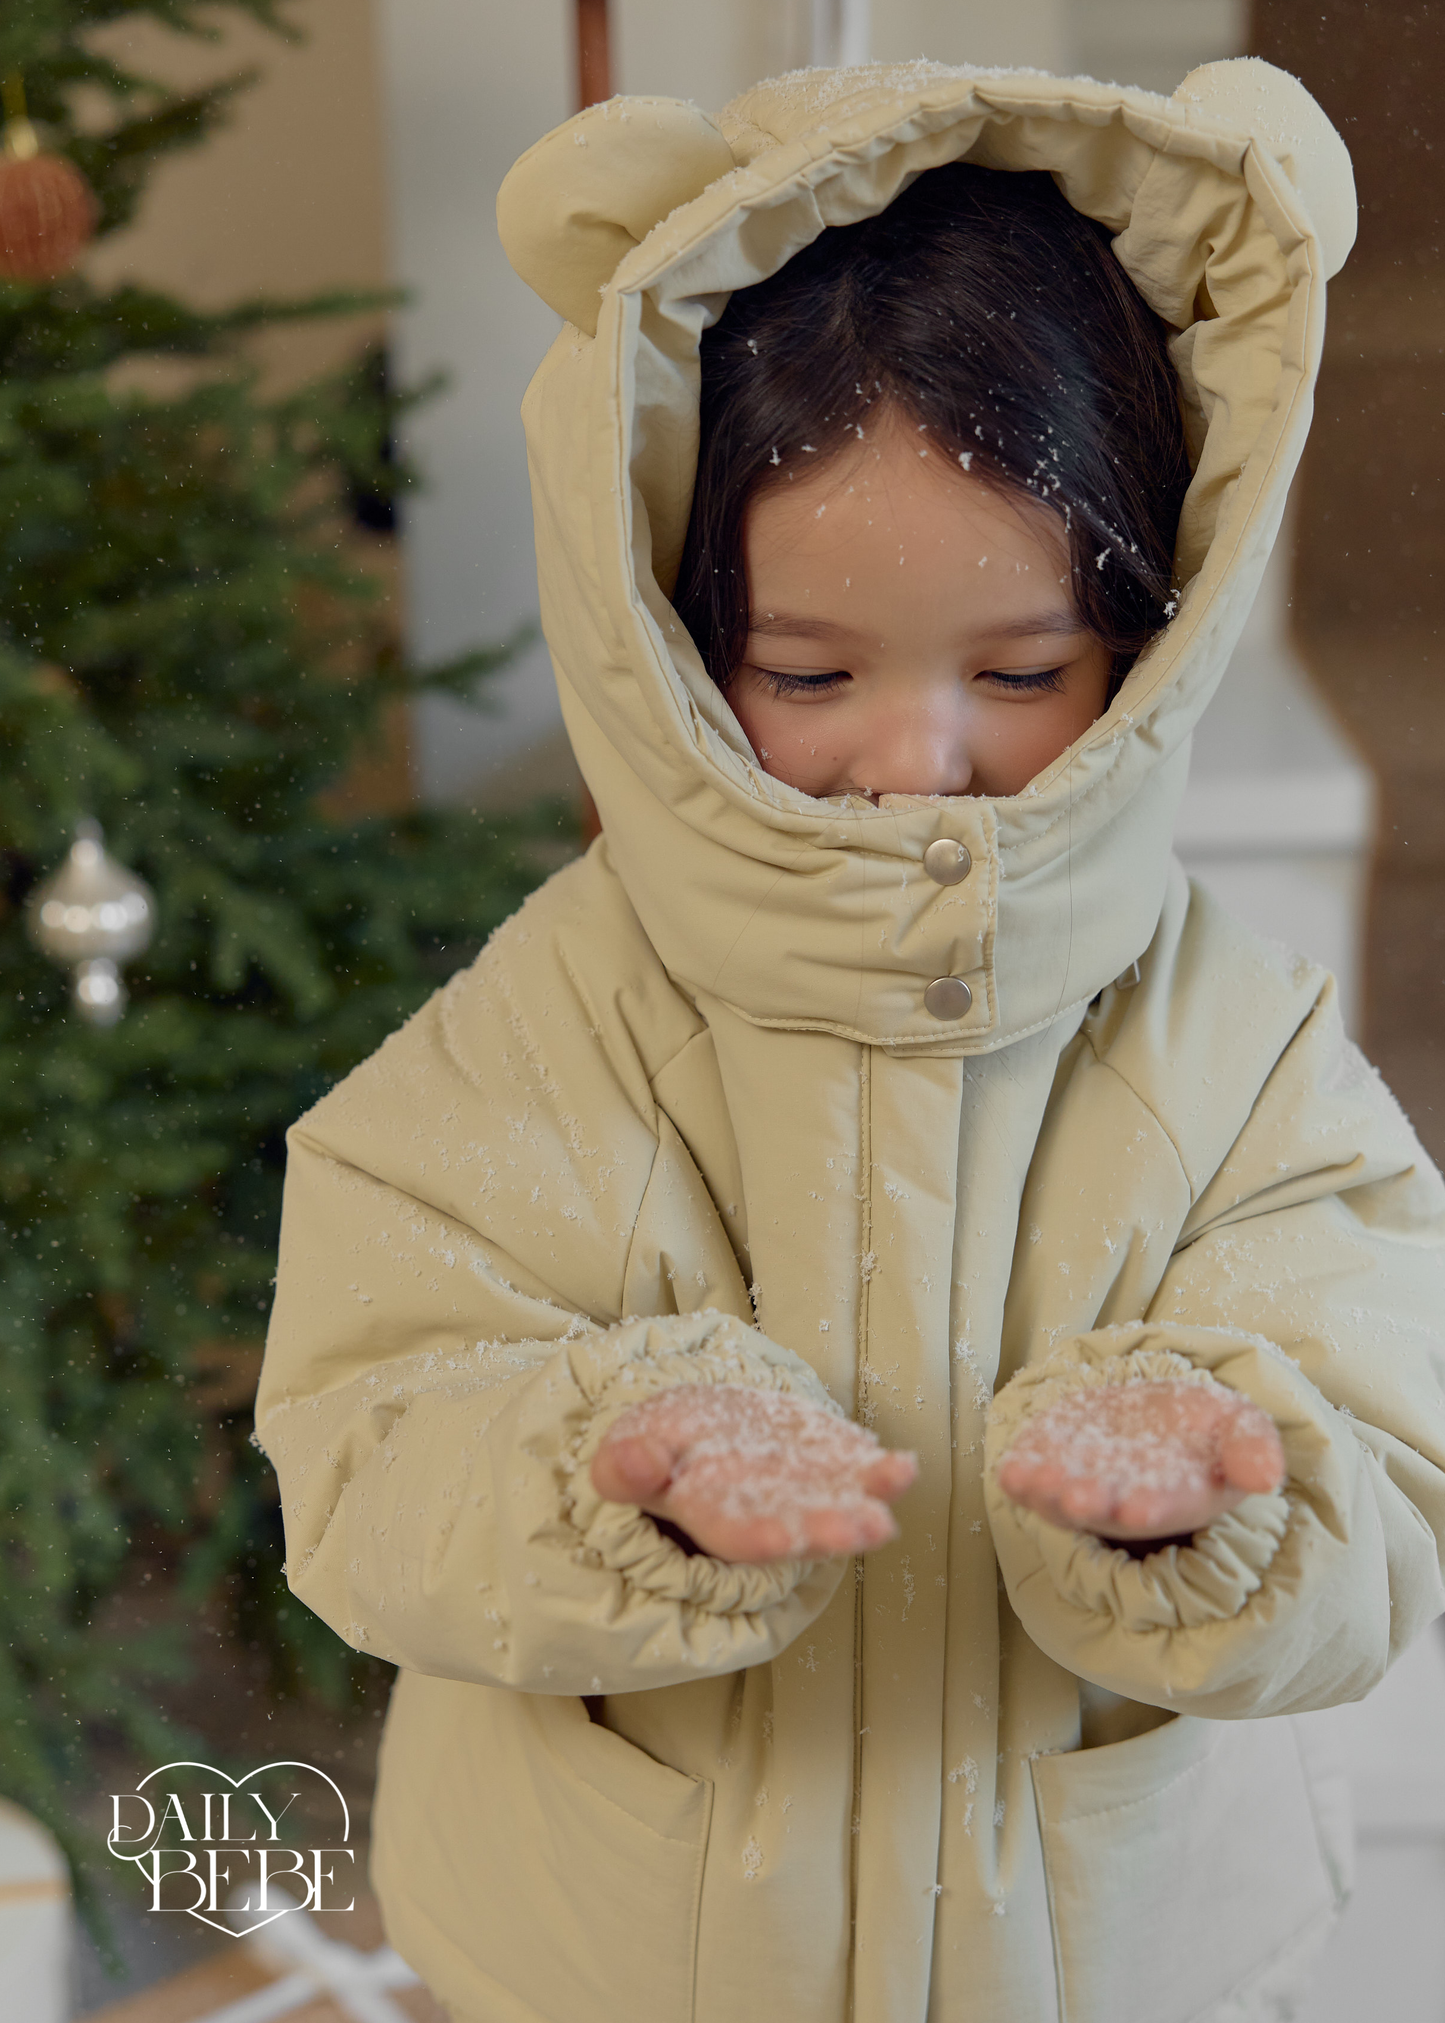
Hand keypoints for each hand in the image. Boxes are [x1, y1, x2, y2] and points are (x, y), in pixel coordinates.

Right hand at [590, 1383, 917, 1563]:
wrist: (692, 1428)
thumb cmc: (655, 1450)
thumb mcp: (627, 1452)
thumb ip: (626, 1466)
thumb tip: (630, 1463)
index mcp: (712, 1518)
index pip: (738, 1536)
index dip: (758, 1537)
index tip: (780, 1540)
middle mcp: (764, 1514)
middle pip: (800, 1528)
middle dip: (831, 1529)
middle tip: (865, 1528)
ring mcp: (801, 1491)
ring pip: (837, 1504)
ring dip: (867, 1502)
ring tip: (894, 1486)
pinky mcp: (825, 1462)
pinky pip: (856, 1469)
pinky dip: (881, 1472)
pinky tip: (902, 1466)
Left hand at [996, 1377, 1283, 1542]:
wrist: (1160, 1417)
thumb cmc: (1206, 1433)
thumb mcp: (1241, 1429)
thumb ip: (1253, 1449)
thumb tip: (1267, 1474)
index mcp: (1174, 1497)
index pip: (1162, 1508)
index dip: (1150, 1507)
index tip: (1141, 1505)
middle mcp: (1124, 1502)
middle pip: (1104, 1509)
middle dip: (1091, 1504)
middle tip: (1079, 1499)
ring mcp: (1081, 1487)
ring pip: (1059, 1500)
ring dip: (1046, 1493)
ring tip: (1034, 1480)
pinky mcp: (1049, 1466)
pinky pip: (1029, 1479)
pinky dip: (1019, 1478)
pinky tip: (1010, 1469)